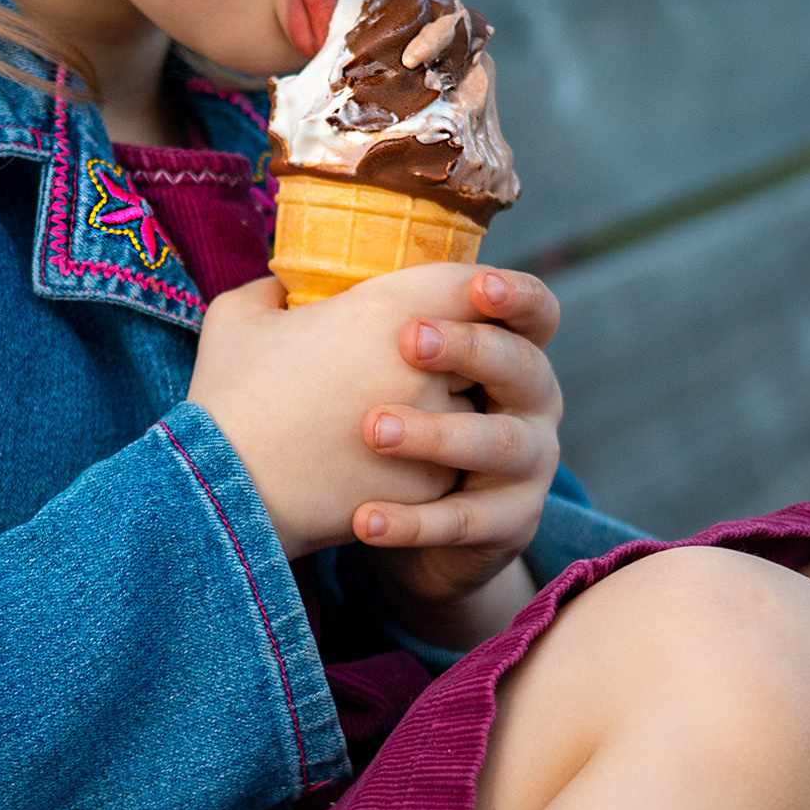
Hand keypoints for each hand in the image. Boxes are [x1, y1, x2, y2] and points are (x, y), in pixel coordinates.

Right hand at [185, 268, 468, 556]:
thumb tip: (288, 285)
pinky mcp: (434, 485)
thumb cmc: (228, 399)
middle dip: (468, 352)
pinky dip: (435, 461)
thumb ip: (273, 288)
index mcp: (387, 310)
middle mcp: (426, 366)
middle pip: (484, 346)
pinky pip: (455, 462)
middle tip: (438, 360)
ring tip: (417, 416)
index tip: (466, 295)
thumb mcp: (236, 318)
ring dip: (455, 408)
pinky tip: (398, 464)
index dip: (476, 286)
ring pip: (476, 407)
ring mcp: (436, 429)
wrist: (223, 496)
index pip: (471, 282)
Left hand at [355, 268, 563, 634]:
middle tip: (409, 341)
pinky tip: (365, 519)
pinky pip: (468, 521)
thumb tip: (277, 283)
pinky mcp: (509, 524)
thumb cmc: (386, 424)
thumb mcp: (374, 367)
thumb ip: (344, 318)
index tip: (475, 283)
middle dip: (471, 348)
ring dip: (438, 433)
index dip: (513, 294)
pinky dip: (417, 523)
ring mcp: (528, 466)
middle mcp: (532, 403)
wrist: (409, 525)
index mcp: (504, 350)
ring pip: (500, 444)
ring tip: (374, 431)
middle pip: (523, 366)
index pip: (531, 312)